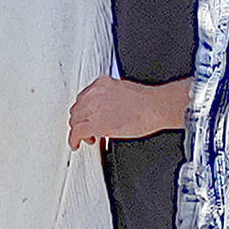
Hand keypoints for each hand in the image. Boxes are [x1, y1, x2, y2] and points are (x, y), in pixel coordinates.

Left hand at [68, 76, 190, 149]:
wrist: (154, 106)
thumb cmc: (146, 101)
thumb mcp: (122, 89)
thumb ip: (110, 96)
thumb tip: (107, 108)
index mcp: (101, 84)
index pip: (83, 97)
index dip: (84, 110)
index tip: (86, 116)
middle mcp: (94, 94)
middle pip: (76, 109)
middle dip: (80, 120)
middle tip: (86, 129)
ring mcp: (93, 108)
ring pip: (75, 120)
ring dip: (78, 129)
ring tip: (86, 137)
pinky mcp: (95, 124)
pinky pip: (77, 132)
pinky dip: (74, 140)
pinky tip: (76, 144)